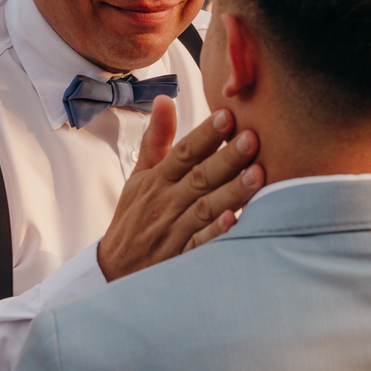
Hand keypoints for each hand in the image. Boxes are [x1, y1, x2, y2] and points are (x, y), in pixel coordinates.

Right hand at [96, 99, 263, 280]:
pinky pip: (199, 245)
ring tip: (257, 175)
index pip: (183, 152)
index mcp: (157, 180)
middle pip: (199, 177)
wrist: (113, 271)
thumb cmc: (133, 217)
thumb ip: (156, 139)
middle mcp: (165, 203)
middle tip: (252, 138)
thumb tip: (165, 99)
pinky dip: (216, 233)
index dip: (205, 134)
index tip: (228, 115)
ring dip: (231, 192)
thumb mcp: (139, 177)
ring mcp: (173, 231)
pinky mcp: (179, 258)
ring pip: (205, 208)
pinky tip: (234, 220)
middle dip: (227, 158)